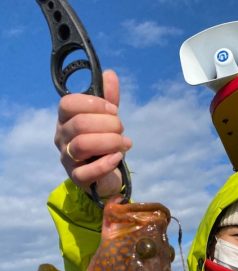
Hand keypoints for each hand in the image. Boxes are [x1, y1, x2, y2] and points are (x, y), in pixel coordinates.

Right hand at [54, 69, 131, 198]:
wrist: (106, 174)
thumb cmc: (104, 142)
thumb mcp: (107, 119)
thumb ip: (108, 99)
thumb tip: (109, 74)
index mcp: (65, 119)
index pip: (68, 104)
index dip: (94, 104)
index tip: (114, 110)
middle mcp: (62, 137)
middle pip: (79, 124)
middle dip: (107, 124)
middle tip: (122, 129)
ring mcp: (67, 158)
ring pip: (82, 145)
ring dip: (109, 141)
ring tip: (124, 143)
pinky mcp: (77, 178)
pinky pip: (87, 171)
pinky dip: (106, 163)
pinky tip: (118, 157)